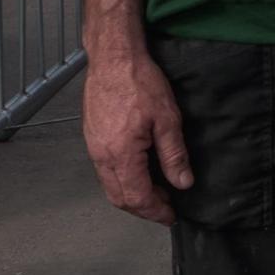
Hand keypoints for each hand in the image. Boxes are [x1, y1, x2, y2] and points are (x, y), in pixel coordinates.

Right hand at [82, 47, 191, 224]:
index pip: (137, 197)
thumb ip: (174, 155)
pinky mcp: (91, 137)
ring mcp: (93, 147)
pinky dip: (122, 180)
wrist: (113, 58)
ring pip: (110, 185)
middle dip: (143, 209)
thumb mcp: (167, 119)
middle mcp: (102, 155)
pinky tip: (140, 172)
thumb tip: (182, 182)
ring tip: (156, 192)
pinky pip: (104, 170)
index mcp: (121, 154)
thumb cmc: (139, 82)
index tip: (171, 216)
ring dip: (132, 195)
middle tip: (165, 209)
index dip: (156, 211)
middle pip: (119, 197)